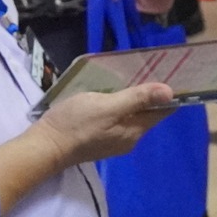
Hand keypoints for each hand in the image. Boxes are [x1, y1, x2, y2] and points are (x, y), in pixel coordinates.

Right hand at [37, 82, 179, 164]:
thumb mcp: (107, 106)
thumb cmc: (76, 123)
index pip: (162, 111)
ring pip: (131, 116)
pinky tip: (110, 94)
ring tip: (130, 77)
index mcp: (135, 131)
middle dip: (150, 94)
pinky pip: (117, 119)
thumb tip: (170, 92)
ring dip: (133, 99)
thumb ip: (137, 98)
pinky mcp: (99, 138)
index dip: (168, 94)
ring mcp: (113, 140)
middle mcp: (129, 138)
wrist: (45, 147)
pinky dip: (119, 107)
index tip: (171, 73)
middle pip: (147, 113)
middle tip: (149, 69)